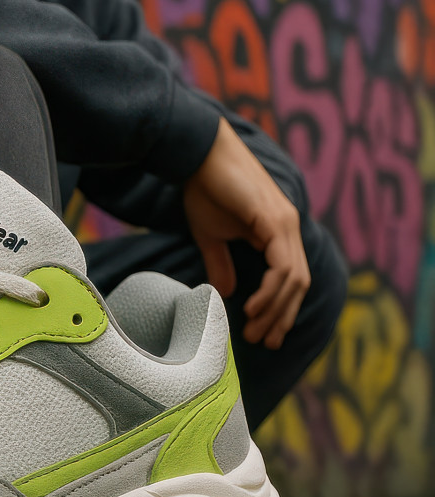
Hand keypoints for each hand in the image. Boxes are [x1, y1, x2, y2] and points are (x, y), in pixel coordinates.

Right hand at [183, 118, 310, 349]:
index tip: (266, 334)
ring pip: (294, 278)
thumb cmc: (204, 189)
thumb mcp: (211, 236)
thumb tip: (224, 293)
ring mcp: (285, 223)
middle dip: (283, 317)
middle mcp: (289, 227)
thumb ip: (221, 264)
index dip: (282, 308)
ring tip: (256, 331)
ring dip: (276, 309)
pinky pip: (281, 266)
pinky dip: (270, 290)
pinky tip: (253, 307)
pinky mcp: (275, 220)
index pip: (291, 278)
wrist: (197, 154)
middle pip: (299, 283)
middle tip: (265, 342)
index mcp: (278, 231)